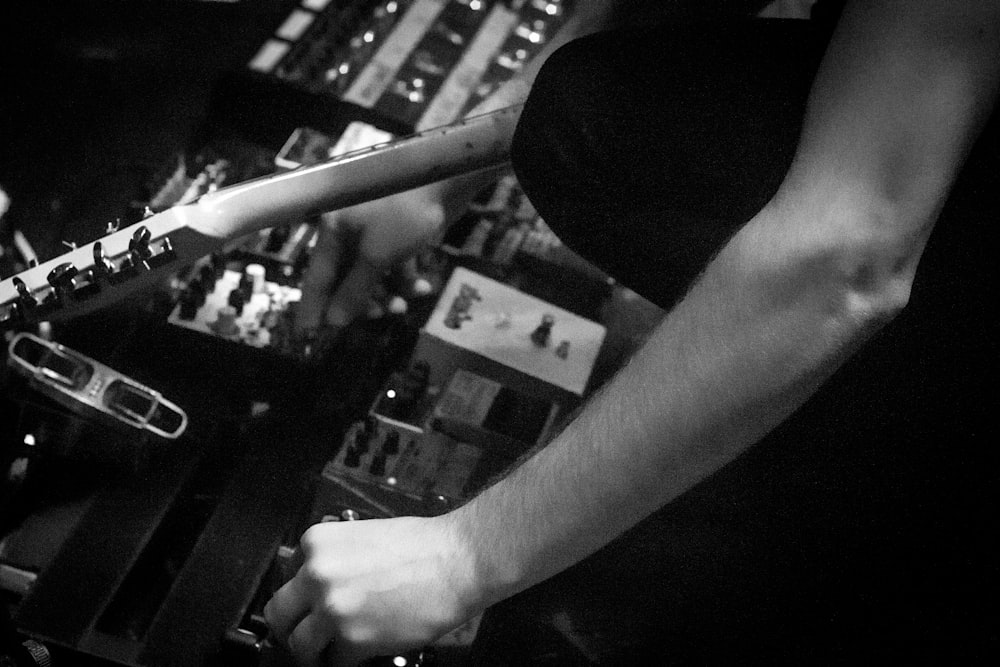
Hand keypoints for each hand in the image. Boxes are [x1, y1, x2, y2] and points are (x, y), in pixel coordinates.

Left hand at [264, 515, 482, 666]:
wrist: (458, 559)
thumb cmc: (423, 546)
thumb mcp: (364, 536)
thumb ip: (335, 559)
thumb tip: (321, 587)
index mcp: (317, 543)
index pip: (287, 577)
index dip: (303, 596)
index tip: (311, 606)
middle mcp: (316, 574)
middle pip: (279, 614)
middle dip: (292, 627)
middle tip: (308, 634)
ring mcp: (331, 609)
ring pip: (298, 645)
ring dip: (316, 650)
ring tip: (334, 649)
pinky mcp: (352, 640)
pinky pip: (333, 662)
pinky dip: (346, 661)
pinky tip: (365, 650)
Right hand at [295, 185, 447, 332]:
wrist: (443, 177)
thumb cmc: (403, 213)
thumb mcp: (376, 255)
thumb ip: (354, 289)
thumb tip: (333, 322)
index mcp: (332, 229)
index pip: (316, 276)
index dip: (313, 306)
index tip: (307, 334)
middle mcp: (349, 231)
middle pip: (346, 278)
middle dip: (362, 301)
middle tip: (379, 316)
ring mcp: (375, 231)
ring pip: (372, 274)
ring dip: (387, 294)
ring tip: (403, 306)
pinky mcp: (399, 233)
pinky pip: (395, 264)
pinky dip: (406, 278)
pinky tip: (423, 287)